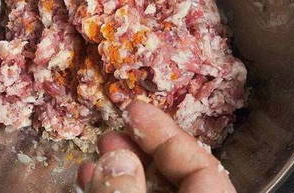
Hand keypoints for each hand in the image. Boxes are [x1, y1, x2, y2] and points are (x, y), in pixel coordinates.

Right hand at [78, 101, 236, 192]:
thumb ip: (127, 192)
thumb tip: (115, 157)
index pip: (202, 164)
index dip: (166, 133)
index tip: (135, 108)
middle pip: (178, 177)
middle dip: (140, 151)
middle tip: (110, 133)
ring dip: (123, 173)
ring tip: (95, 158)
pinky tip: (92, 182)